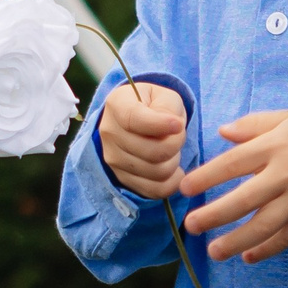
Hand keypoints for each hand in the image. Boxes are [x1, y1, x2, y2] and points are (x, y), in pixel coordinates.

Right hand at [100, 81, 187, 197]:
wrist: (137, 121)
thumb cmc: (154, 106)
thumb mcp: (164, 96)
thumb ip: (169, 108)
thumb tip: (174, 128)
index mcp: (117, 105)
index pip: (134, 120)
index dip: (159, 125)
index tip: (178, 124)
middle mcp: (109, 133)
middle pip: (152, 151)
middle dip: (176, 144)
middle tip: (179, 135)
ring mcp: (113, 159)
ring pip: (156, 172)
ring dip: (175, 161)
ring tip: (173, 149)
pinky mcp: (122, 179)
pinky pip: (155, 190)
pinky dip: (172, 182)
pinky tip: (174, 168)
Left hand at [180, 109, 287, 264]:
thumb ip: (254, 125)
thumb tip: (223, 132)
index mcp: (276, 147)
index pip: (232, 163)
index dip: (206, 177)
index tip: (184, 188)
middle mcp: (286, 175)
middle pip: (244, 200)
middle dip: (214, 215)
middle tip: (191, 225)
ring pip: (264, 226)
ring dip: (236, 241)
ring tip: (213, 252)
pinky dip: (267, 249)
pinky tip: (247, 257)